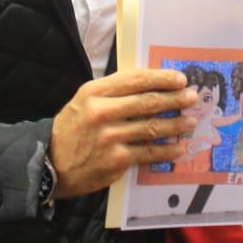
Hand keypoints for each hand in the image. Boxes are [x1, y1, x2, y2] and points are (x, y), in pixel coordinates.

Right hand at [50, 69, 197, 198]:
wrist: (50, 164)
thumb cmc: (71, 130)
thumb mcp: (84, 101)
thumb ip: (113, 92)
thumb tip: (150, 86)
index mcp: (94, 92)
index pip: (135, 80)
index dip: (161, 78)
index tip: (180, 79)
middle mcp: (102, 112)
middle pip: (148, 102)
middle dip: (175, 99)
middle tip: (192, 98)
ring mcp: (110, 137)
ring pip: (152, 127)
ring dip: (176, 124)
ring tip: (190, 121)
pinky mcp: (116, 160)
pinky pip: (149, 152)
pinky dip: (167, 150)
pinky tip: (179, 147)